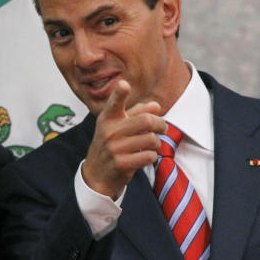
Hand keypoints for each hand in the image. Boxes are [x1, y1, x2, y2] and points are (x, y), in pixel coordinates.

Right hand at [80, 81, 166, 198]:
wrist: (96, 174)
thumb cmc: (111, 145)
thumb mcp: (118, 126)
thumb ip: (137, 113)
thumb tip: (156, 105)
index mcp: (108, 118)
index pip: (114, 103)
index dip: (120, 93)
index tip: (124, 85)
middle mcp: (109, 131)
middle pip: (146, 121)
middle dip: (161, 124)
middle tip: (163, 128)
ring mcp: (114, 148)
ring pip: (151, 139)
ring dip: (157, 143)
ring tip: (152, 145)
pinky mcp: (121, 163)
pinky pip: (149, 156)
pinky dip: (152, 156)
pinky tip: (146, 156)